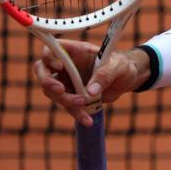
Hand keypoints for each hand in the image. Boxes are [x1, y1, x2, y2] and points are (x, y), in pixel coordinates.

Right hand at [31, 40, 149, 127]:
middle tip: (61, 90)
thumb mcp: (117, 67)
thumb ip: (104, 75)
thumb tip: (90, 92)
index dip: (49, 57)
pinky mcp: (72, 96)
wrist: (127, 79)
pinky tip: (87, 120)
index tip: (60, 66)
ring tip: (84, 103)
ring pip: (53, 92)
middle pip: (42, 71)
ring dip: (65, 100)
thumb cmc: (122, 65)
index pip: (51, 49)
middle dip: (48, 82)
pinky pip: (67, 106)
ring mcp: (67, 81)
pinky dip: (76, 113)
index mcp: (75, 52)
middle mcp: (66, 65)